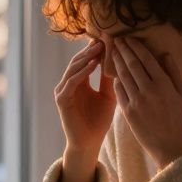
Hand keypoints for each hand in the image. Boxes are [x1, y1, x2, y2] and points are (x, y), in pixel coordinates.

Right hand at [54, 40, 115, 155]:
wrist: (90, 143)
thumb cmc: (99, 121)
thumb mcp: (109, 95)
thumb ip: (110, 79)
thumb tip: (119, 58)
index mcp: (80, 81)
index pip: (86, 60)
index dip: (96, 49)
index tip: (110, 38)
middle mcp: (69, 84)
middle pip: (78, 60)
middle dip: (91, 50)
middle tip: (104, 38)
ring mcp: (63, 91)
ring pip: (73, 68)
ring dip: (86, 57)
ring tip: (99, 48)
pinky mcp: (62, 100)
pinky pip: (71, 82)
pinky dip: (81, 72)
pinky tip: (92, 65)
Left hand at [112, 37, 181, 166]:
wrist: (169, 144)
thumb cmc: (177, 118)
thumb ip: (173, 72)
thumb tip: (164, 54)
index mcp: (164, 84)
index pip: (146, 59)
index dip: (135, 47)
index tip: (129, 38)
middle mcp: (149, 90)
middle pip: (132, 64)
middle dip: (123, 50)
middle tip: (116, 40)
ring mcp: (137, 101)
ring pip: (123, 76)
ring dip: (117, 62)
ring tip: (113, 52)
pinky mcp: (128, 112)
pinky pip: (119, 91)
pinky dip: (116, 80)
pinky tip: (114, 73)